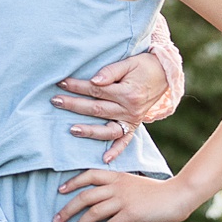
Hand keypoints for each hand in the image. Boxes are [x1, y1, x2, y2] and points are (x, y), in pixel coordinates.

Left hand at [51, 49, 171, 162]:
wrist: (165, 74)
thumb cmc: (143, 66)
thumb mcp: (128, 62)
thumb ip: (110, 72)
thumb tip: (94, 80)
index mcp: (127, 93)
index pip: (96, 90)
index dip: (77, 86)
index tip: (61, 82)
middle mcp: (129, 110)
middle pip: (97, 109)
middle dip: (74, 105)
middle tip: (55, 101)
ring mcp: (132, 120)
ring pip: (108, 129)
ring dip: (89, 131)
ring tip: (72, 130)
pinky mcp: (134, 125)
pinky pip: (125, 141)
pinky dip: (116, 151)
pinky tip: (105, 159)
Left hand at [53, 170, 204, 221]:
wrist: (177, 195)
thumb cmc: (157, 192)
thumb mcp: (134, 183)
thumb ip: (120, 187)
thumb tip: (105, 198)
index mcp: (117, 176)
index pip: (89, 175)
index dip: (73, 183)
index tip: (60, 191)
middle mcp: (117, 186)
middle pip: (85, 196)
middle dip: (68, 209)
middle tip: (56, 220)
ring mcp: (123, 199)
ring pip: (93, 212)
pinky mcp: (131, 213)